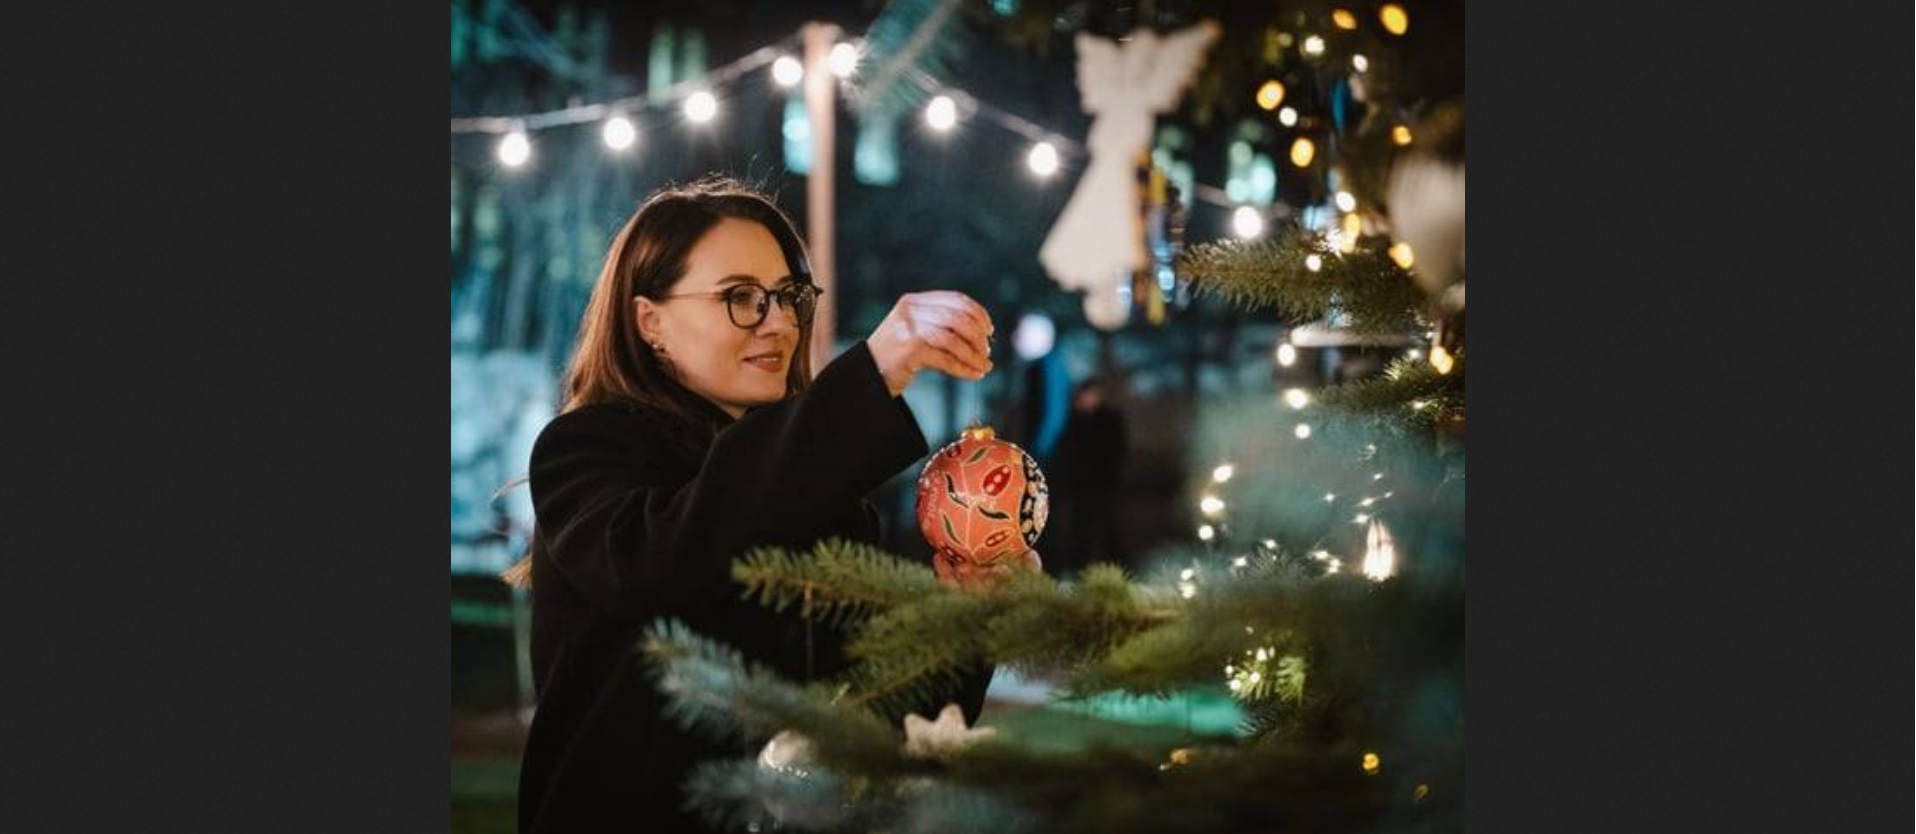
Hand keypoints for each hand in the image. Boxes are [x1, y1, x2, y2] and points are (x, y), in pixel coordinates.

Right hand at [867, 291, 994, 396]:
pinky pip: (946, 359)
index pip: (956, 300)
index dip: (979, 314)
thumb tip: (982, 332)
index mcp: (914, 301)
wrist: (865, 376)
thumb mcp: (913, 330)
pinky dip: (964, 368)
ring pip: (954, 339)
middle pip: (959, 318)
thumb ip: (938, 323)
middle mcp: (910, 311)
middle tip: (986, 353)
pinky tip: (974, 374)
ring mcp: (909, 330)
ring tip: (983, 367)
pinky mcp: (909, 350)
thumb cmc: (894, 356)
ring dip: (974, 355)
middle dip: (978, 337)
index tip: (989, 330)